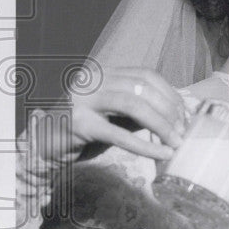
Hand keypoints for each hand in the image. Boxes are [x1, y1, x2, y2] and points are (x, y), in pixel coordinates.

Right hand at [36, 67, 186, 165]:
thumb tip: (176, 116)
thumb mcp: (115, 116)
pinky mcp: (79, 124)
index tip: (184, 115)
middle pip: (142, 87)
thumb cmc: (84, 132)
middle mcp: (92, 80)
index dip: (169, 93)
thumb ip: (139, 111)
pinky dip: (145, 145)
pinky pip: (119, 134)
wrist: (43, 146)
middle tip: (182, 131)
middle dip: (169, 109)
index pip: (145, 75)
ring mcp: (83, 99)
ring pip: (133, 105)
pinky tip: (161, 154)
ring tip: (175, 141)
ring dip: (161, 124)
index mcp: (103, 73)